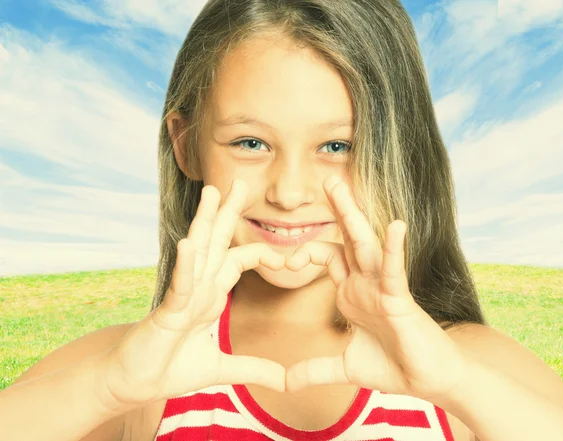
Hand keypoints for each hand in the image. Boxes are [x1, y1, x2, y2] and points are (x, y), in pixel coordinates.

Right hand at [100, 180, 285, 408]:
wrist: (136, 384)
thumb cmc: (171, 369)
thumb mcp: (222, 369)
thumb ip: (253, 369)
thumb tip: (284, 380)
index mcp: (211, 295)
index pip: (237, 261)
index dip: (261, 252)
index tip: (287, 256)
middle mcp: (199, 288)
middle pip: (217, 243)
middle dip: (229, 212)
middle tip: (240, 182)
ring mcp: (183, 296)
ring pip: (197, 252)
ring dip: (204, 222)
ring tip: (211, 193)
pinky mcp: (168, 312)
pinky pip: (180, 285)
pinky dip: (185, 265)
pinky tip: (188, 244)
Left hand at [284, 176, 468, 402]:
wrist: (427, 381)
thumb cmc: (393, 365)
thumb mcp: (344, 366)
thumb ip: (314, 369)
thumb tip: (285, 383)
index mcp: (352, 291)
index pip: (329, 256)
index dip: (306, 252)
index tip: (285, 263)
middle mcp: (366, 282)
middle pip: (348, 239)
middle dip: (338, 209)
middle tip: (328, 179)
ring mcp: (382, 287)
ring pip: (366, 245)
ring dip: (352, 215)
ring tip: (341, 186)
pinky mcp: (400, 299)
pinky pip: (395, 270)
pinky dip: (394, 248)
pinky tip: (395, 226)